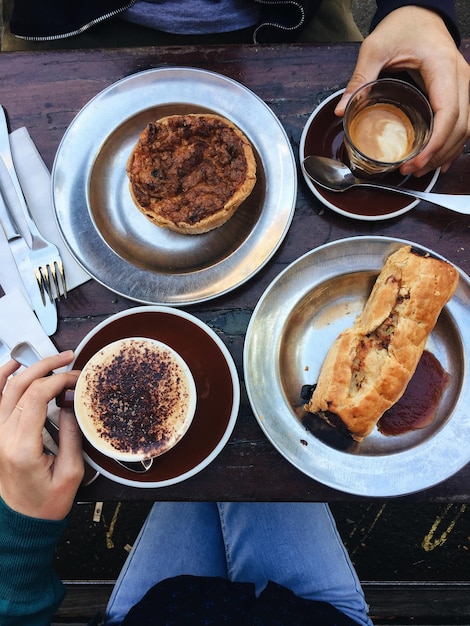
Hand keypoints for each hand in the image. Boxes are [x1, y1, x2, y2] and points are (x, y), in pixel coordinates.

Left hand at [0, 352, 82, 519]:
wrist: (24, 521)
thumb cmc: (47, 502)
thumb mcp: (71, 471)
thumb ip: (72, 433)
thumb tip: (72, 401)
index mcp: (22, 447)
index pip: (36, 397)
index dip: (59, 379)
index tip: (77, 377)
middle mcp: (2, 438)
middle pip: (20, 386)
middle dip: (47, 367)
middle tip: (68, 359)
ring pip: (5, 388)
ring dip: (28, 368)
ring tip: (50, 359)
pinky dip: (1, 379)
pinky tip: (13, 366)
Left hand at [335, 6, 469, 175]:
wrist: (419, 13)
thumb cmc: (402, 27)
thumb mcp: (375, 48)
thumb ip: (360, 78)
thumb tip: (341, 109)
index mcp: (442, 67)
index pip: (448, 113)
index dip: (434, 143)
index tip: (415, 161)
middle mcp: (460, 78)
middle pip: (460, 126)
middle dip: (438, 153)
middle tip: (411, 170)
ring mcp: (463, 85)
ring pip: (466, 127)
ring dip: (446, 152)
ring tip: (420, 170)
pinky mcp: (458, 91)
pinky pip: (463, 122)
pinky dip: (451, 144)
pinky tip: (438, 161)